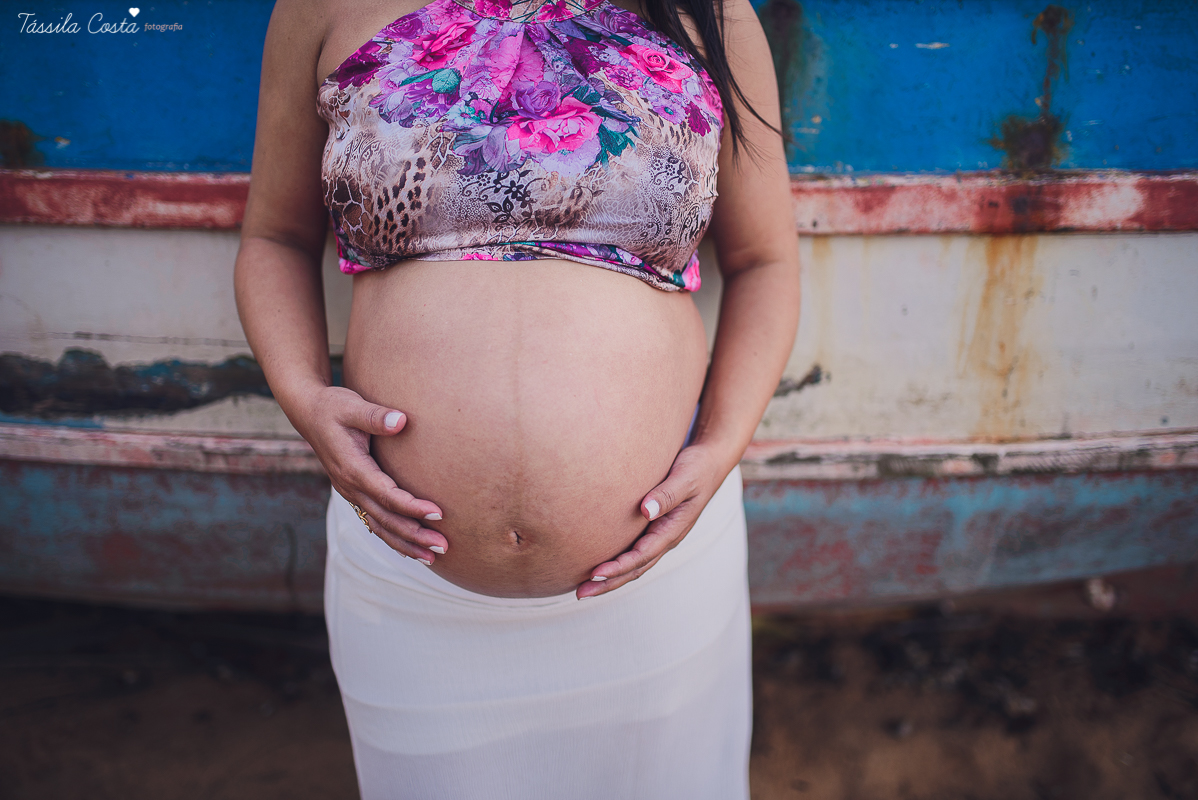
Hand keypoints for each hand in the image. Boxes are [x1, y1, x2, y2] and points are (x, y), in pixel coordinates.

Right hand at [294, 385, 447, 563]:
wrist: (308, 413)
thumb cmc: (333, 407)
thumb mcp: (352, 406)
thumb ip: (375, 416)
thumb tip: (401, 421)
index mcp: (352, 469)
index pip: (386, 495)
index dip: (411, 506)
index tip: (438, 513)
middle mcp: (350, 487)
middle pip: (385, 519)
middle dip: (414, 535)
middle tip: (443, 546)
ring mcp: (351, 493)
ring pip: (379, 526)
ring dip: (406, 544)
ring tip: (433, 558)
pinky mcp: (355, 493)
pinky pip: (374, 522)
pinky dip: (393, 537)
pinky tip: (411, 549)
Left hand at [577, 443, 727, 598]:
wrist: (709, 463)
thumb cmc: (697, 468)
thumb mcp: (685, 478)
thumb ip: (667, 494)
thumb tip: (645, 510)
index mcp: (674, 530)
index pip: (643, 555)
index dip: (619, 566)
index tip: (596, 572)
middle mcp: (666, 538)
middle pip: (636, 569)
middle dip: (609, 582)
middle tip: (581, 593)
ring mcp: (660, 535)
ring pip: (634, 564)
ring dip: (610, 578)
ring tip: (583, 587)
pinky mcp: (653, 528)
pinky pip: (633, 551)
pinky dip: (616, 562)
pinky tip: (599, 565)